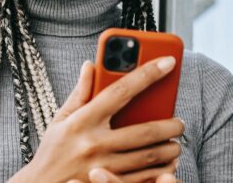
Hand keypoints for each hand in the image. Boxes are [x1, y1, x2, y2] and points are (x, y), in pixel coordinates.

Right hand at [9, 57, 184, 182]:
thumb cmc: (52, 151)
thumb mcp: (60, 119)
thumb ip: (80, 93)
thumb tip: (90, 65)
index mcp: (83, 121)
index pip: (121, 91)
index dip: (147, 74)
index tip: (168, 62)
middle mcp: (94, 143)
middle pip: (144, 131)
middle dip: (170, 125)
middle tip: (179, 122)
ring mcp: (103, 167)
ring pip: (148, 157)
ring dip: (169, 149)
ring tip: (176, 143)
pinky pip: (143, 178)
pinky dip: (160, 171)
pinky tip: (168, 164)